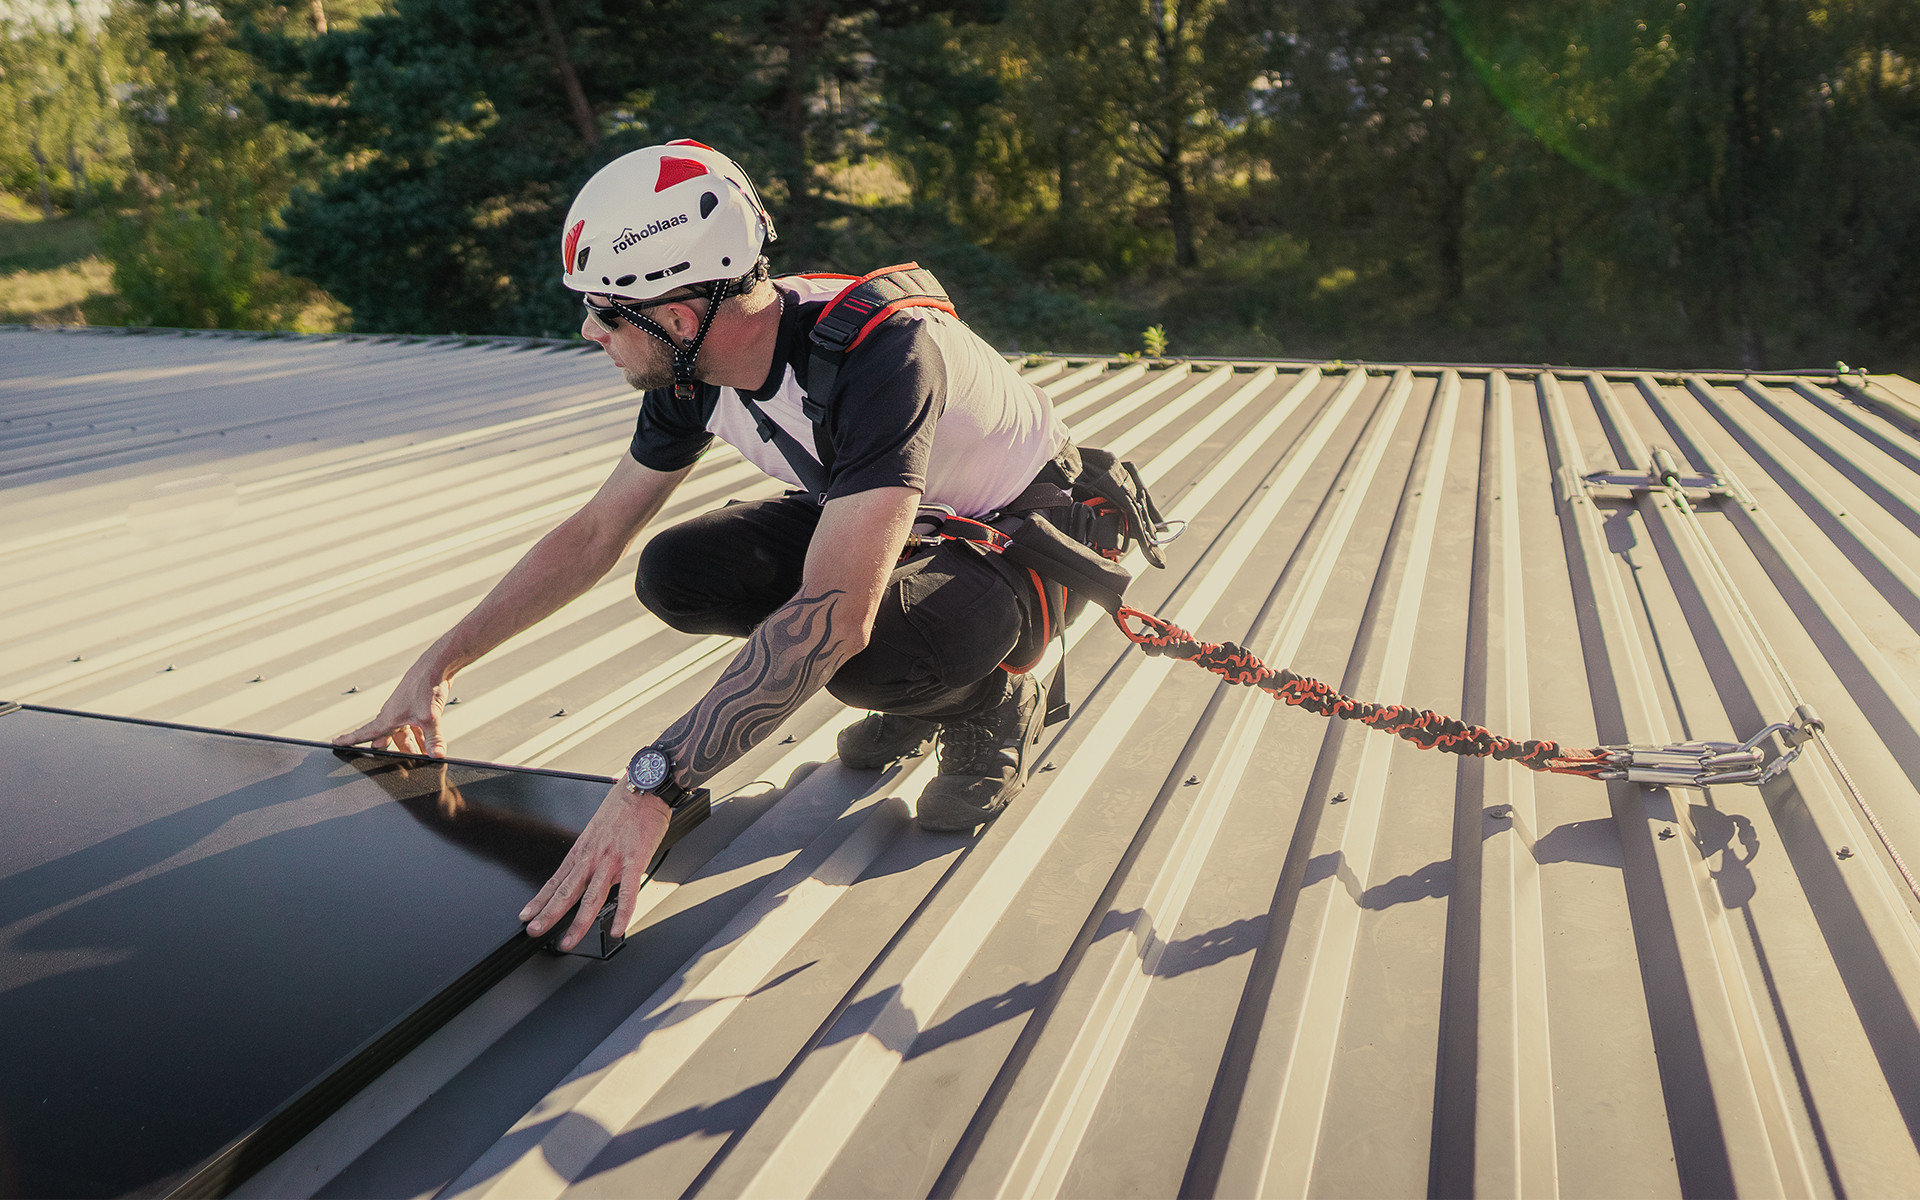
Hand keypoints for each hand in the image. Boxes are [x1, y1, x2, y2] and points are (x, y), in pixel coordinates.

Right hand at [333, 655, 450, 756]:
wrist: (436, 667)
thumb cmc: (424, 686)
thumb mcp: (429, 717)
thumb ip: (433, 738)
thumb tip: (436, 755)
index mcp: (388, 717)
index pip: (366, 733)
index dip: (350, 740)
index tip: (336, 742)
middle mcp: (394, 715)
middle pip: (389, 740)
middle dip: (393, 753)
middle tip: (396, 765)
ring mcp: (406, 712)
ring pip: (405, 735)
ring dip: (412, 747)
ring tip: (420, 759)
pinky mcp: (418, 709)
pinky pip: (416, 728)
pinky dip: (422, 737)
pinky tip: (430, 745)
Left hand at [520, 782, 671, 950]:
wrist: (643, 787)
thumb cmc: (624, 807)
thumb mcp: (598, 830)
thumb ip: (594, 854)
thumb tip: (592, 874)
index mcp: (582, 849)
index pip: (555, 880)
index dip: (540, 900)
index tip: (527, 915)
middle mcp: (592, 857)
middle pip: (566, 892)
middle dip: (548, 914)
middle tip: (535, 932)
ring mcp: (612, 860)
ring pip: (591, 897)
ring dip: (578, 923)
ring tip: (568, 941)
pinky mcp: (634, 861)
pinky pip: (628, 893)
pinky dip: (623, 914)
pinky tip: (618, 930)